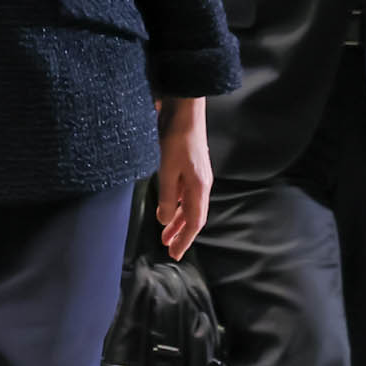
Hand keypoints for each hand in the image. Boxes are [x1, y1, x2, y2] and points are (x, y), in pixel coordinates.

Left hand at [155, 96, 212, 258]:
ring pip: (188, 206)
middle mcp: (201, 184)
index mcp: (199, 187)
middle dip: (181, 234)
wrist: (184, 110)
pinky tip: (167, 209)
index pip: (194, 222)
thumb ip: (166, 197)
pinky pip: (185, 194)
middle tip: (170, 250)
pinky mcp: (190, 167)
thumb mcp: (167, 170)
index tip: (175, 254)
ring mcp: (197, 176)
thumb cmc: (176, 138)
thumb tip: (164, 221)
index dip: (185, 240)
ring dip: (177, 221)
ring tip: (165, 234)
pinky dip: (176, 206)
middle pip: (193, 216)